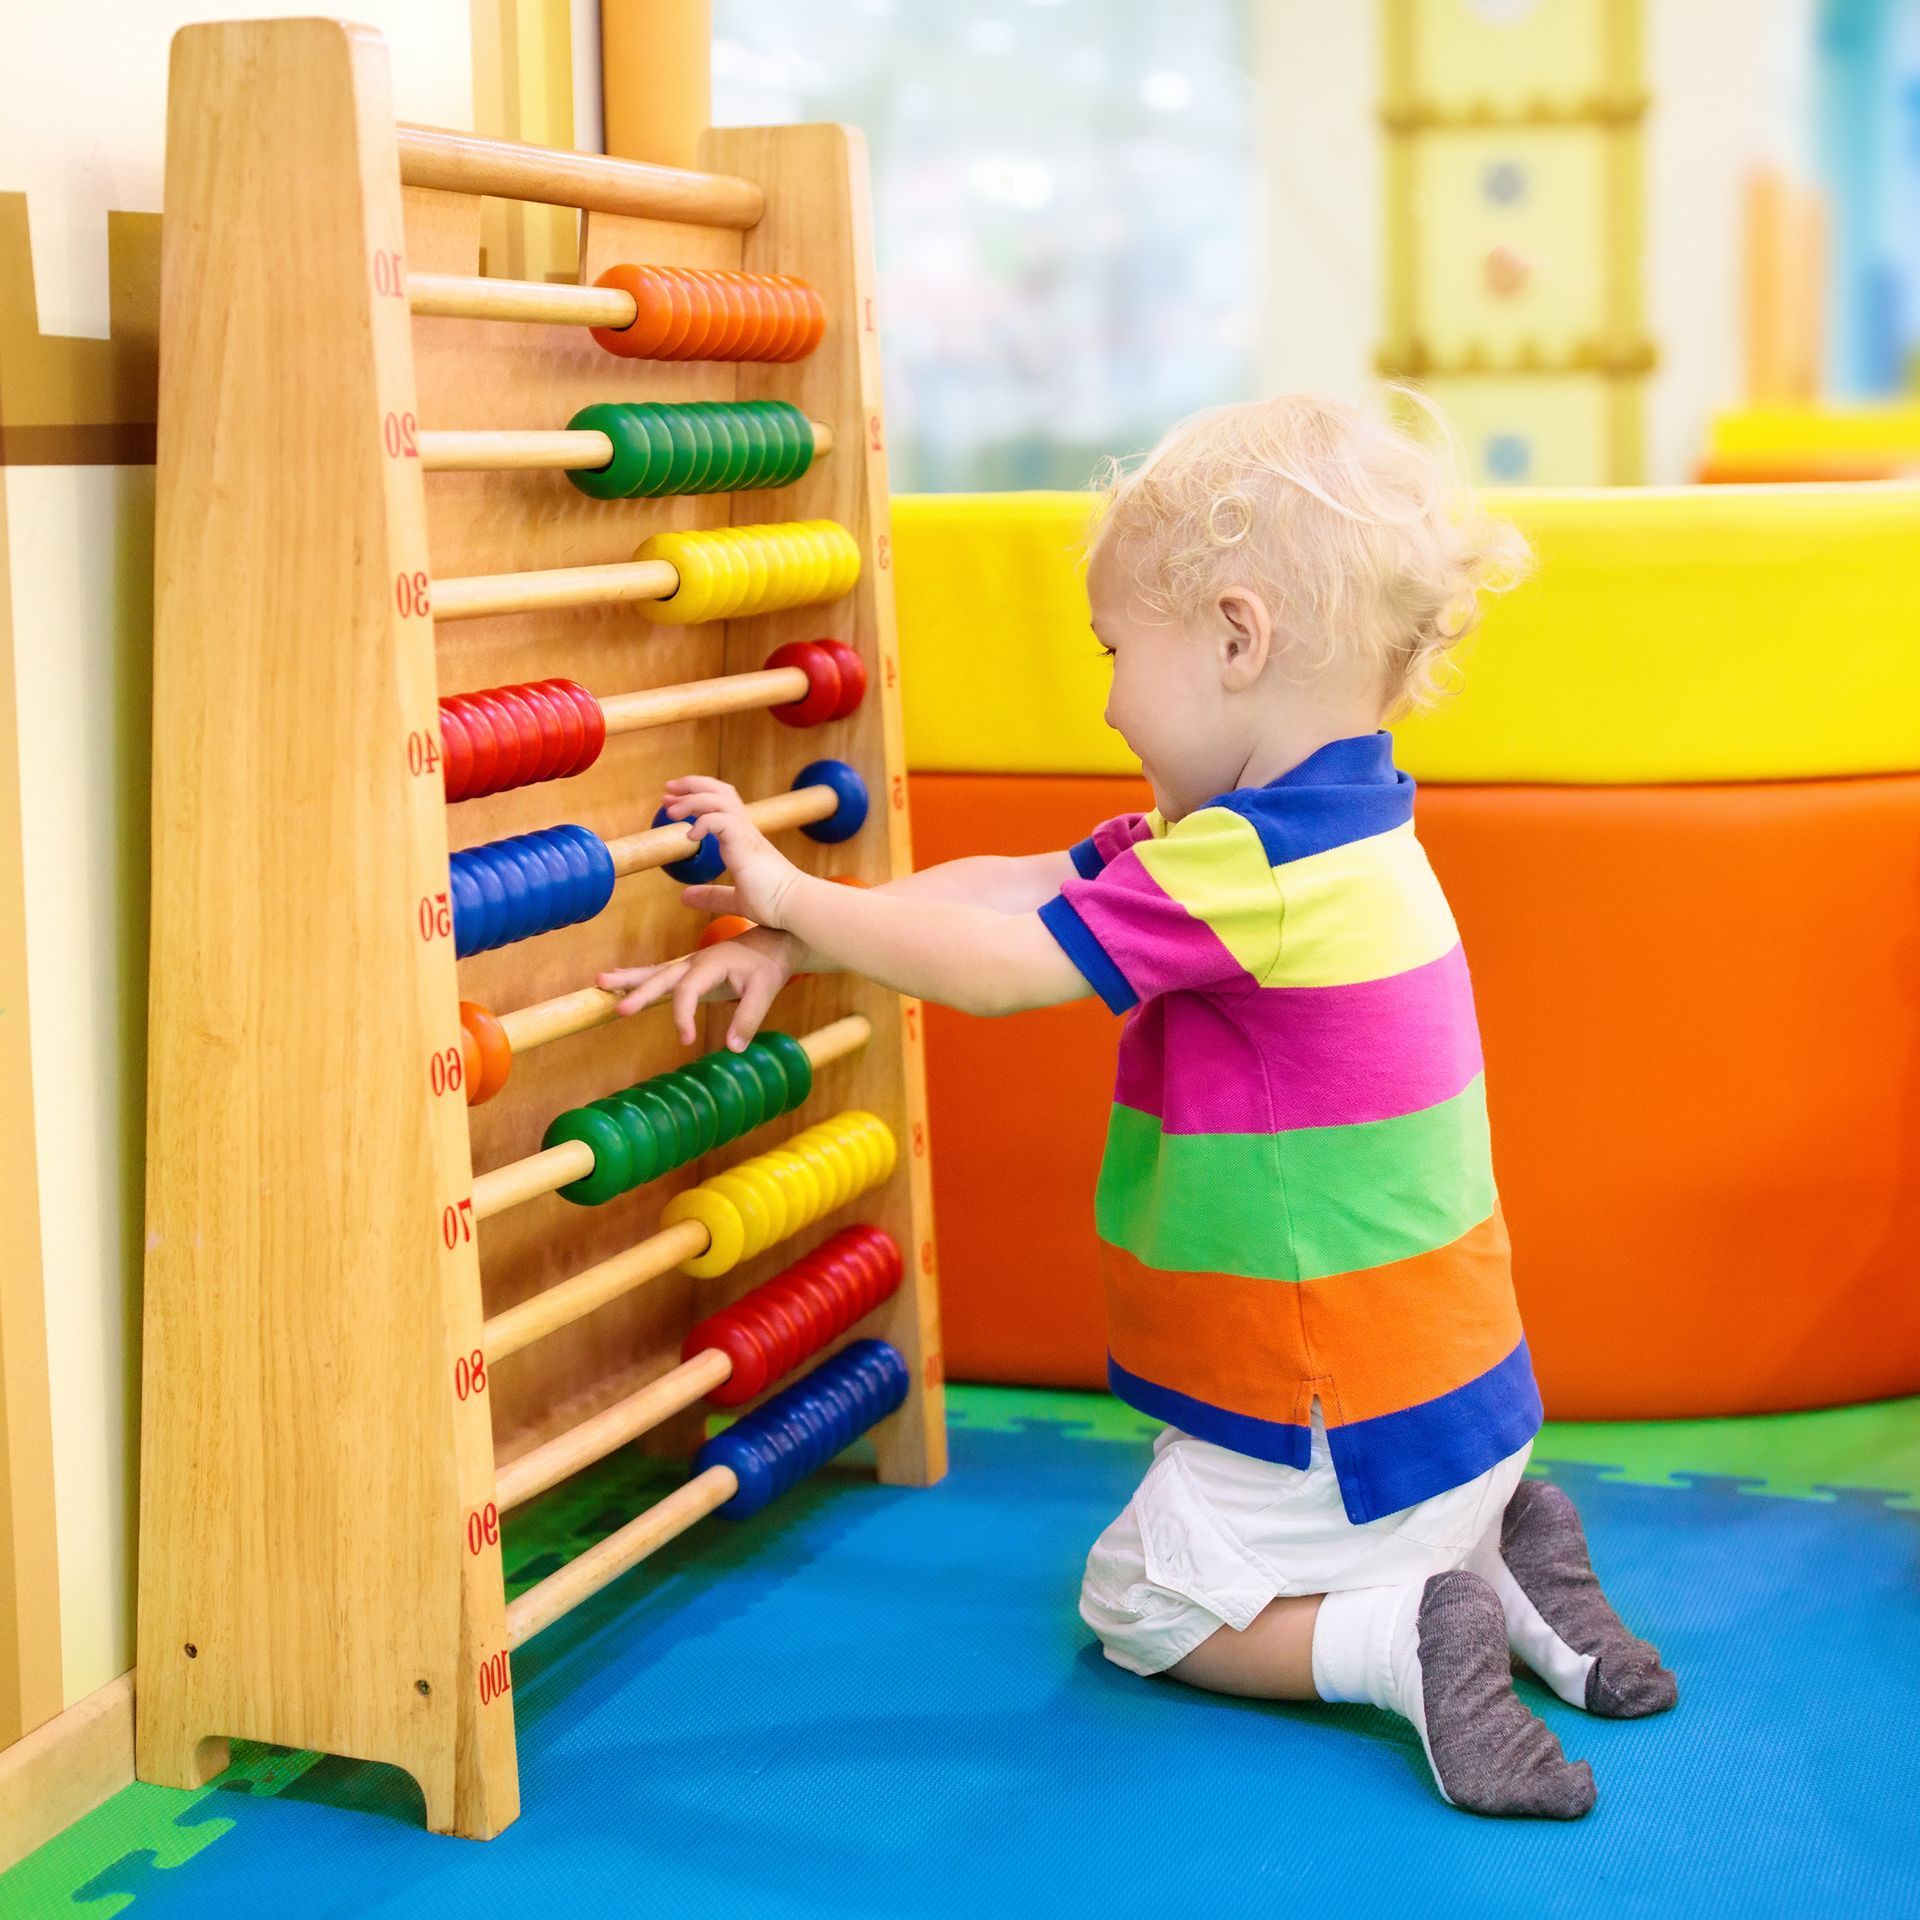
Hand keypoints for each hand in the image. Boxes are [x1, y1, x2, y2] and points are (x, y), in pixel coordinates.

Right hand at [597, 928, 797, 1049]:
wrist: (773, 942)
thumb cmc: (768, 965)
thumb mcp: (765, 991)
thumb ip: (749, 1018)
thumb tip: (733, 1048)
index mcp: (712, 963)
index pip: (689, 990)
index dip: (683, 1015)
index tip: (686, 1039)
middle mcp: (695, 961)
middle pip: (662, 976)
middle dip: (639, 991)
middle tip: (620, 1009)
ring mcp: (689, 964)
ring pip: (655, 972)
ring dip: (628, 979)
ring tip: (599, 983)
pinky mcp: (688, 970)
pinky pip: (659, 974)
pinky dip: (638, 978)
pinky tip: (617, 982)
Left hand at [668, 795, 804, 928]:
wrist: (794, 906)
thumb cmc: (773, 903)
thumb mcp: (735, 900)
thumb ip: (712, 895)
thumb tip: (685, 897)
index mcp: (742, 838)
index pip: (719, 803)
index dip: (695, 797)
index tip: (672, 804)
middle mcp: (745, 829)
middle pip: (719, 790)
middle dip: (691, 785)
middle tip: (668, 790)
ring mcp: (747, 833)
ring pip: (719, 799)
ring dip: (692, 799)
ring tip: (671, 810)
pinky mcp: (746, 843)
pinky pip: (722, 820)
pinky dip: (703, 821)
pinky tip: (691, 835)